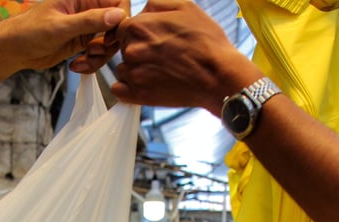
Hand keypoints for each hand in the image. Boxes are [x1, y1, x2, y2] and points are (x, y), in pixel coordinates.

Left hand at [9, 0, 127, 72]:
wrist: (14, 49)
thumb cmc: (29, 30)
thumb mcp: (61, 26)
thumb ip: (89, 21)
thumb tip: (117, 15)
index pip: (117, 2)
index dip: (120, 21)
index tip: (110, 37)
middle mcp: (88, 10)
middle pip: (117, 26)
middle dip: (109, 44)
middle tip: (93, 52)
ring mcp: (87, 27)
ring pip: (109, 43)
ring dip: (99, 57)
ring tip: (82, 61)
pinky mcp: (83, 43)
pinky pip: (99, 54)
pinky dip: (92, 64)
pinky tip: (76, 65)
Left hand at [110, 0, 257, 111]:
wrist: (218, 76)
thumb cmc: (206, 42)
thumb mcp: (185, 7)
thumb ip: (156, 3)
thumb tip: (142, 9)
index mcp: (138, 26)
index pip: (123, 28)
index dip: (138, 33)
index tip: (154, 40)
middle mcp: (132, 50)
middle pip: (123, 48)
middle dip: (138, 50)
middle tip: (161, 56)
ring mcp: (133, 75)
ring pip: (122, 70)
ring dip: (135, 70)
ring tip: (159, 71)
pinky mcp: (137, 96)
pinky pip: (119, 91)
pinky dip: (129, 89)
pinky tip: (148, 85)